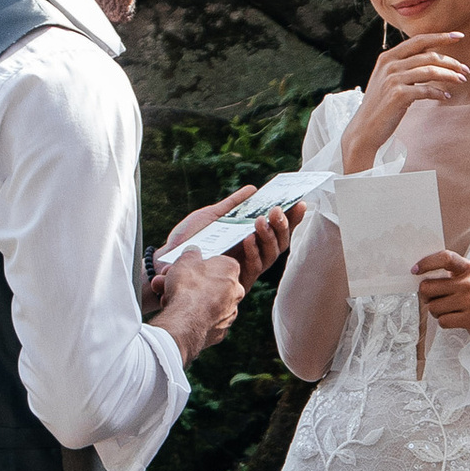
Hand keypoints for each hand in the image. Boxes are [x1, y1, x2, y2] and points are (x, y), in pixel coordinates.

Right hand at [146, 249, 243, 361]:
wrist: (186, 320)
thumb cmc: (187, 286)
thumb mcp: (185, 259)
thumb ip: (191, 253)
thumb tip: (193, 251)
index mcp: (231, 269)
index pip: (216, 263)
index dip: (196, 264)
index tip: (183, 267)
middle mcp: (236, 291)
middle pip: (208, 284)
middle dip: (186, 283)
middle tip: (167, 280)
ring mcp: (229, 312)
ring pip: (204, 302)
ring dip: (185, 299)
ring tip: (164, 296)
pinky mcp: (220, 330)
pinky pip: (203, 319)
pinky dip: (190, 316)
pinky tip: (174, 313)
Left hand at [161, 189, 300, 283]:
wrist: (169, 260)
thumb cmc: (191, 239)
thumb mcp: (213, 216)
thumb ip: (233, 205)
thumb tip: (253, 189)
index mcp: (251, 239)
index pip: (277, 230)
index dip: (291, 218)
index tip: (300, 202)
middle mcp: (253, 255)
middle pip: (280, 243)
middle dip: (282, 225)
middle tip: (277, 209)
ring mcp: (246, 268)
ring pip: (272, 255)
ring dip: (269, 236)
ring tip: (262, 220)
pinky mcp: (237, 280)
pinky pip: (254, 267)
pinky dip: (253, 251)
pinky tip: (249, 238)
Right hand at [340, 32, 469, 174]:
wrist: (365, 128)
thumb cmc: (381, 104)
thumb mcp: (389, 79)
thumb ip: (405, 66)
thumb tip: (432, 56)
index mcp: (388, 57)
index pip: (418, 41)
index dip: (440, 37)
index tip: (459, 36)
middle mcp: (390, 65)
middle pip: (428, 56)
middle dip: (451, 61)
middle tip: (465, 69)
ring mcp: (393, 79)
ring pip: (430, 71)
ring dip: (449, 76)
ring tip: (461, 81)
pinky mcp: (398, 95)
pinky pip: (426, 90)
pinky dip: (439, 92)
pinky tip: (446, 96)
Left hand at [412, 247, 469, 337]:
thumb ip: (452, 273)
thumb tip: (420, 277)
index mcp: (468, 268)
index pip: (444, 258)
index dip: (426, 263)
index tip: (415, 271)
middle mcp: (469, 283)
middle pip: (428, 287)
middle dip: (425, 296)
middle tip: (433, 298)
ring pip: (433, 307)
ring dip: (436, 311)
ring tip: (449, 309)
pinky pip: (442, 321)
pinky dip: (445, 321)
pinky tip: (455, 318)